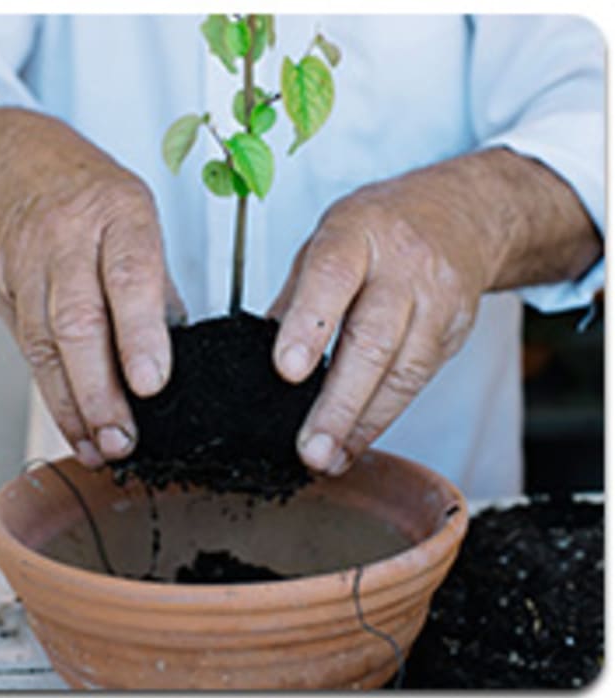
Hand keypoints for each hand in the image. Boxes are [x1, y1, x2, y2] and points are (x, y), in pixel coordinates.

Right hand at [0, 108, 184, 466]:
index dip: (140, 334)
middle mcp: (70, 238)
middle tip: (124, 438)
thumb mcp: (135, 219)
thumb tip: (179, 351)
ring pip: (48, 345)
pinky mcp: (5, 291)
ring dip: (76, 406)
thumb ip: (155, 286)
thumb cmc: (86, 194)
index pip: (129, 276)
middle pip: (79, 322)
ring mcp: (30, 264)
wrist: (9, 165)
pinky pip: (30, 351)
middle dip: (102, 389)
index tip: (153, 385)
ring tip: (102, 447)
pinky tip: (75, 428)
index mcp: (119, 214)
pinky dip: (54, 396)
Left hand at [270, 148, 600, 475]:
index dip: (310, 325)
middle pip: (373, 339)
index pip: (332, 277)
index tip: (287, 370)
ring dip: (362, 424)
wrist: (460, 215)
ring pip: (402, 371)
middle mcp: (403, 266)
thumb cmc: (382, 226)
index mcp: (357, 233)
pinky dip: (382, 417)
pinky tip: (356, 440)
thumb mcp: (330, 238)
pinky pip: (417, 381)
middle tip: (311, 448)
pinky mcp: (454, 331)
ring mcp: (436, 300)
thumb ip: (298, 295)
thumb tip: (261, 353)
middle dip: (339, 402)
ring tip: (328, 458)